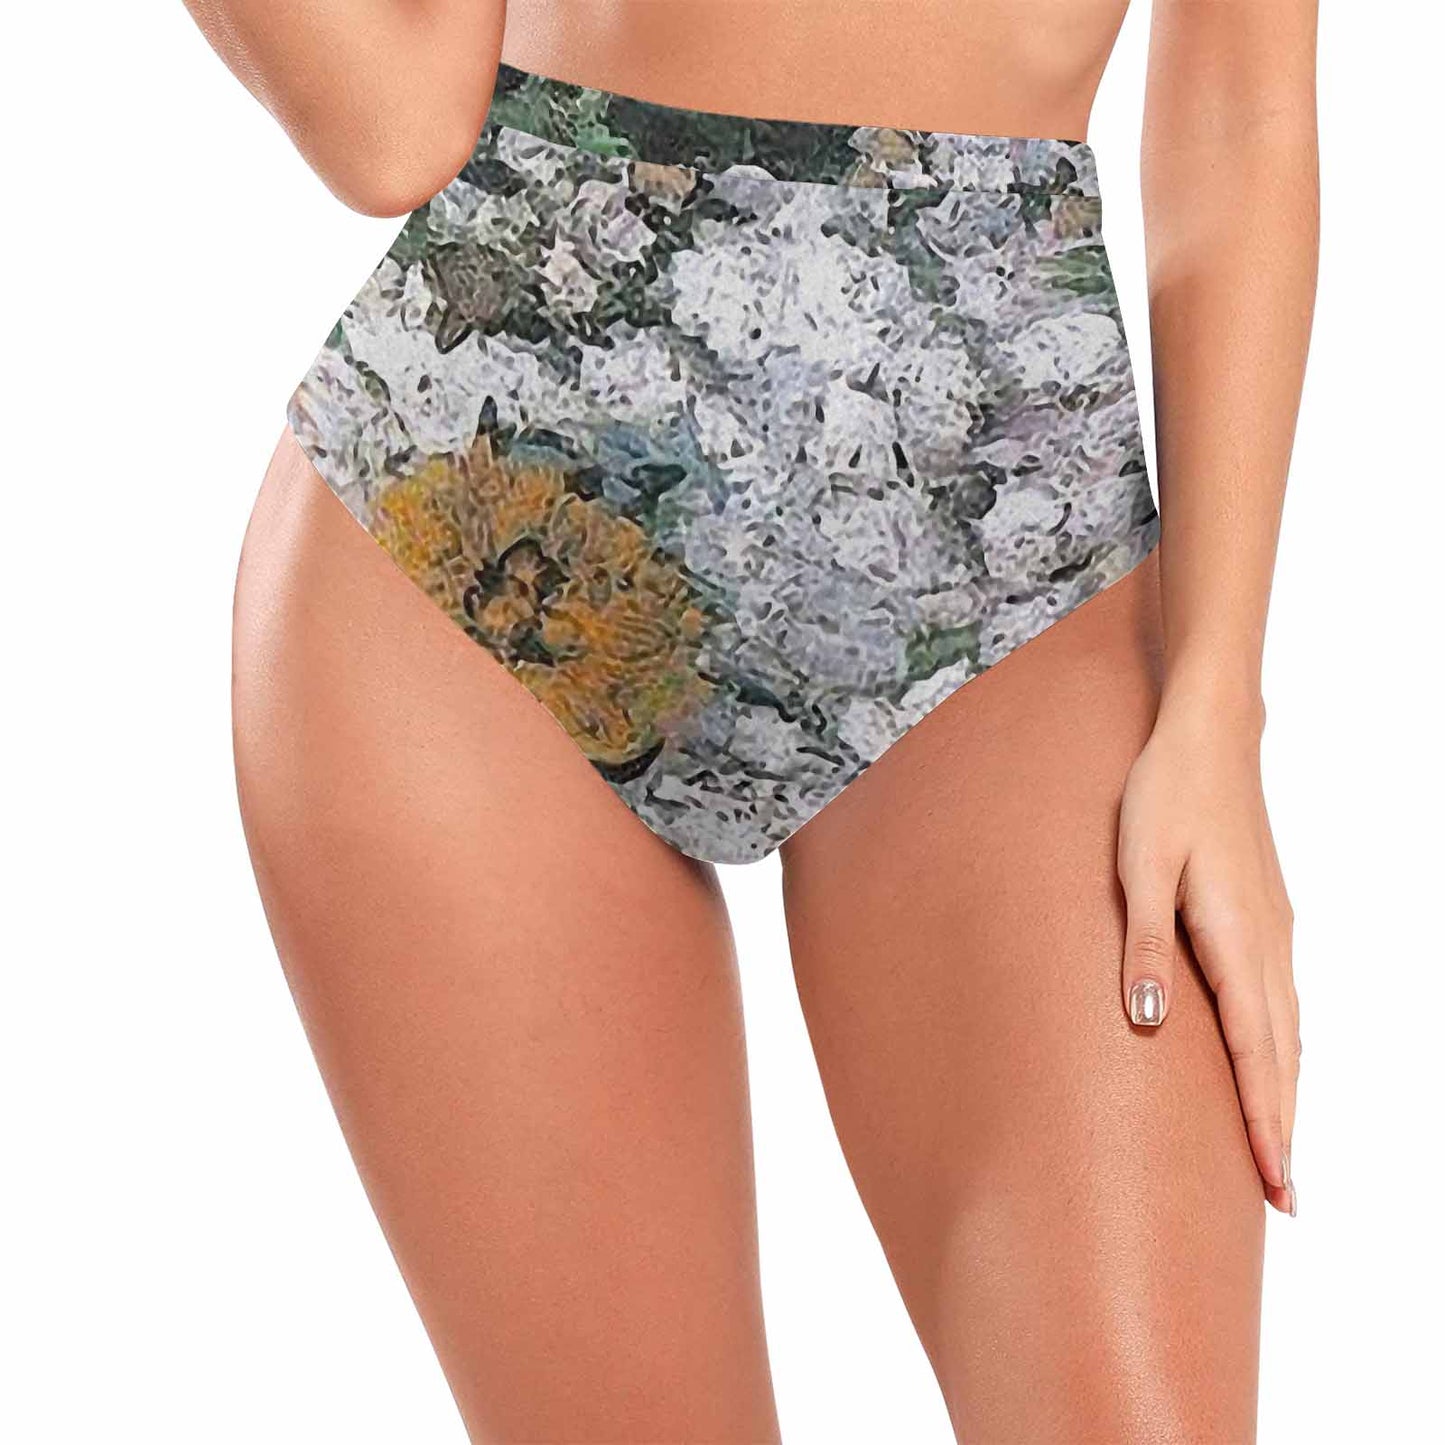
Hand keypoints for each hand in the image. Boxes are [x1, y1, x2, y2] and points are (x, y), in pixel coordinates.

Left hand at [1116, 693, 1298, 1214]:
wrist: (1210, 736)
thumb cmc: (1165, 796)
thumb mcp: (1138, 865)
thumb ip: (1144, 944)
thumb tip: (1148, 1022)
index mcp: (1236, 939)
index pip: (1256, 1053)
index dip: (1264, 1122)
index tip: (1276, 1184)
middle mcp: (1268, 944)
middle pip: (1282, 1055)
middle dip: (1281, 1127)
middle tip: (1286, 1198)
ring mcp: (1274, 930)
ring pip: (1287, 1031)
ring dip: (1284, 1091)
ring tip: (1277, 1146)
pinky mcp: (1267, 916)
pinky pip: (1281, 1001)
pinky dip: (1282, 1048)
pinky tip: (1272, 1060)